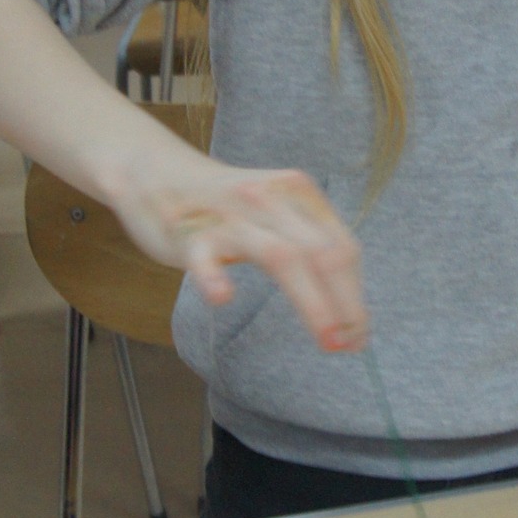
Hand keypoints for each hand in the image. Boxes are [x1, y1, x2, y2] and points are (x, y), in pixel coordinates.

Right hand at [104, 150, 367, 355]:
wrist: (158, 171)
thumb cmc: (228, 204)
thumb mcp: (276, 211)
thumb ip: (309, 243)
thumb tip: (348, 307)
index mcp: (297, 192)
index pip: (341, 247)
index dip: (355, 294)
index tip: (359, 335)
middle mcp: (270, 199)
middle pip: (321, 253)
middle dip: (344, 303)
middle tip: (350, 346)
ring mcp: (229, 215)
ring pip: (280, 256)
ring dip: (311, 302)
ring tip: (327, 340)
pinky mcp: (189, 232)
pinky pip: (203, 254)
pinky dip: (213, 275)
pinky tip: (222, 297)